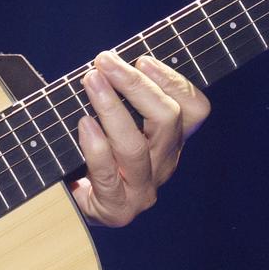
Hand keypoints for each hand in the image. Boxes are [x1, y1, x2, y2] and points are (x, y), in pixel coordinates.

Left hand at [69, 52, 209, 227]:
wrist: (73, 207)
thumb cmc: (92, 154)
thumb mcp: (114, 120)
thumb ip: (122, 95)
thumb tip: (108, 60)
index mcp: (171, 140)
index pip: (195, 110)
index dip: (174, 82)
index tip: (143, 61)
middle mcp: (163, 164)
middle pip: (167, 121)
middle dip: (134, 86)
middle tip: (105, 62)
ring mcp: (143, 190)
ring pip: (136, 147)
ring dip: (111, 109)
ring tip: (91, 83)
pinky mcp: (117, 209)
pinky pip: (108, 175)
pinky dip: (96, 147)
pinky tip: (84, 125)